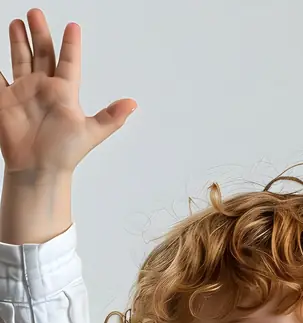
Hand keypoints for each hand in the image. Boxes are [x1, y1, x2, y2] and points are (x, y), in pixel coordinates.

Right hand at [0, 8, 136, 176]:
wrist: (39, 170)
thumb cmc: (64, 154)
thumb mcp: (91, 133)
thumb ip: (111, 117)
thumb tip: (133, 104)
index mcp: (64, 92)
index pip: (69, 62)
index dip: (71, 45)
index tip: (73, 26)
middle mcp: (44, 89)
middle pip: (42, 53)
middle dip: (39, 32)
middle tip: (35, 13)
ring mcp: (24, 93)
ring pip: (21, 59)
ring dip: (19, 41)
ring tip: (16, 22)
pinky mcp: (5, 100)